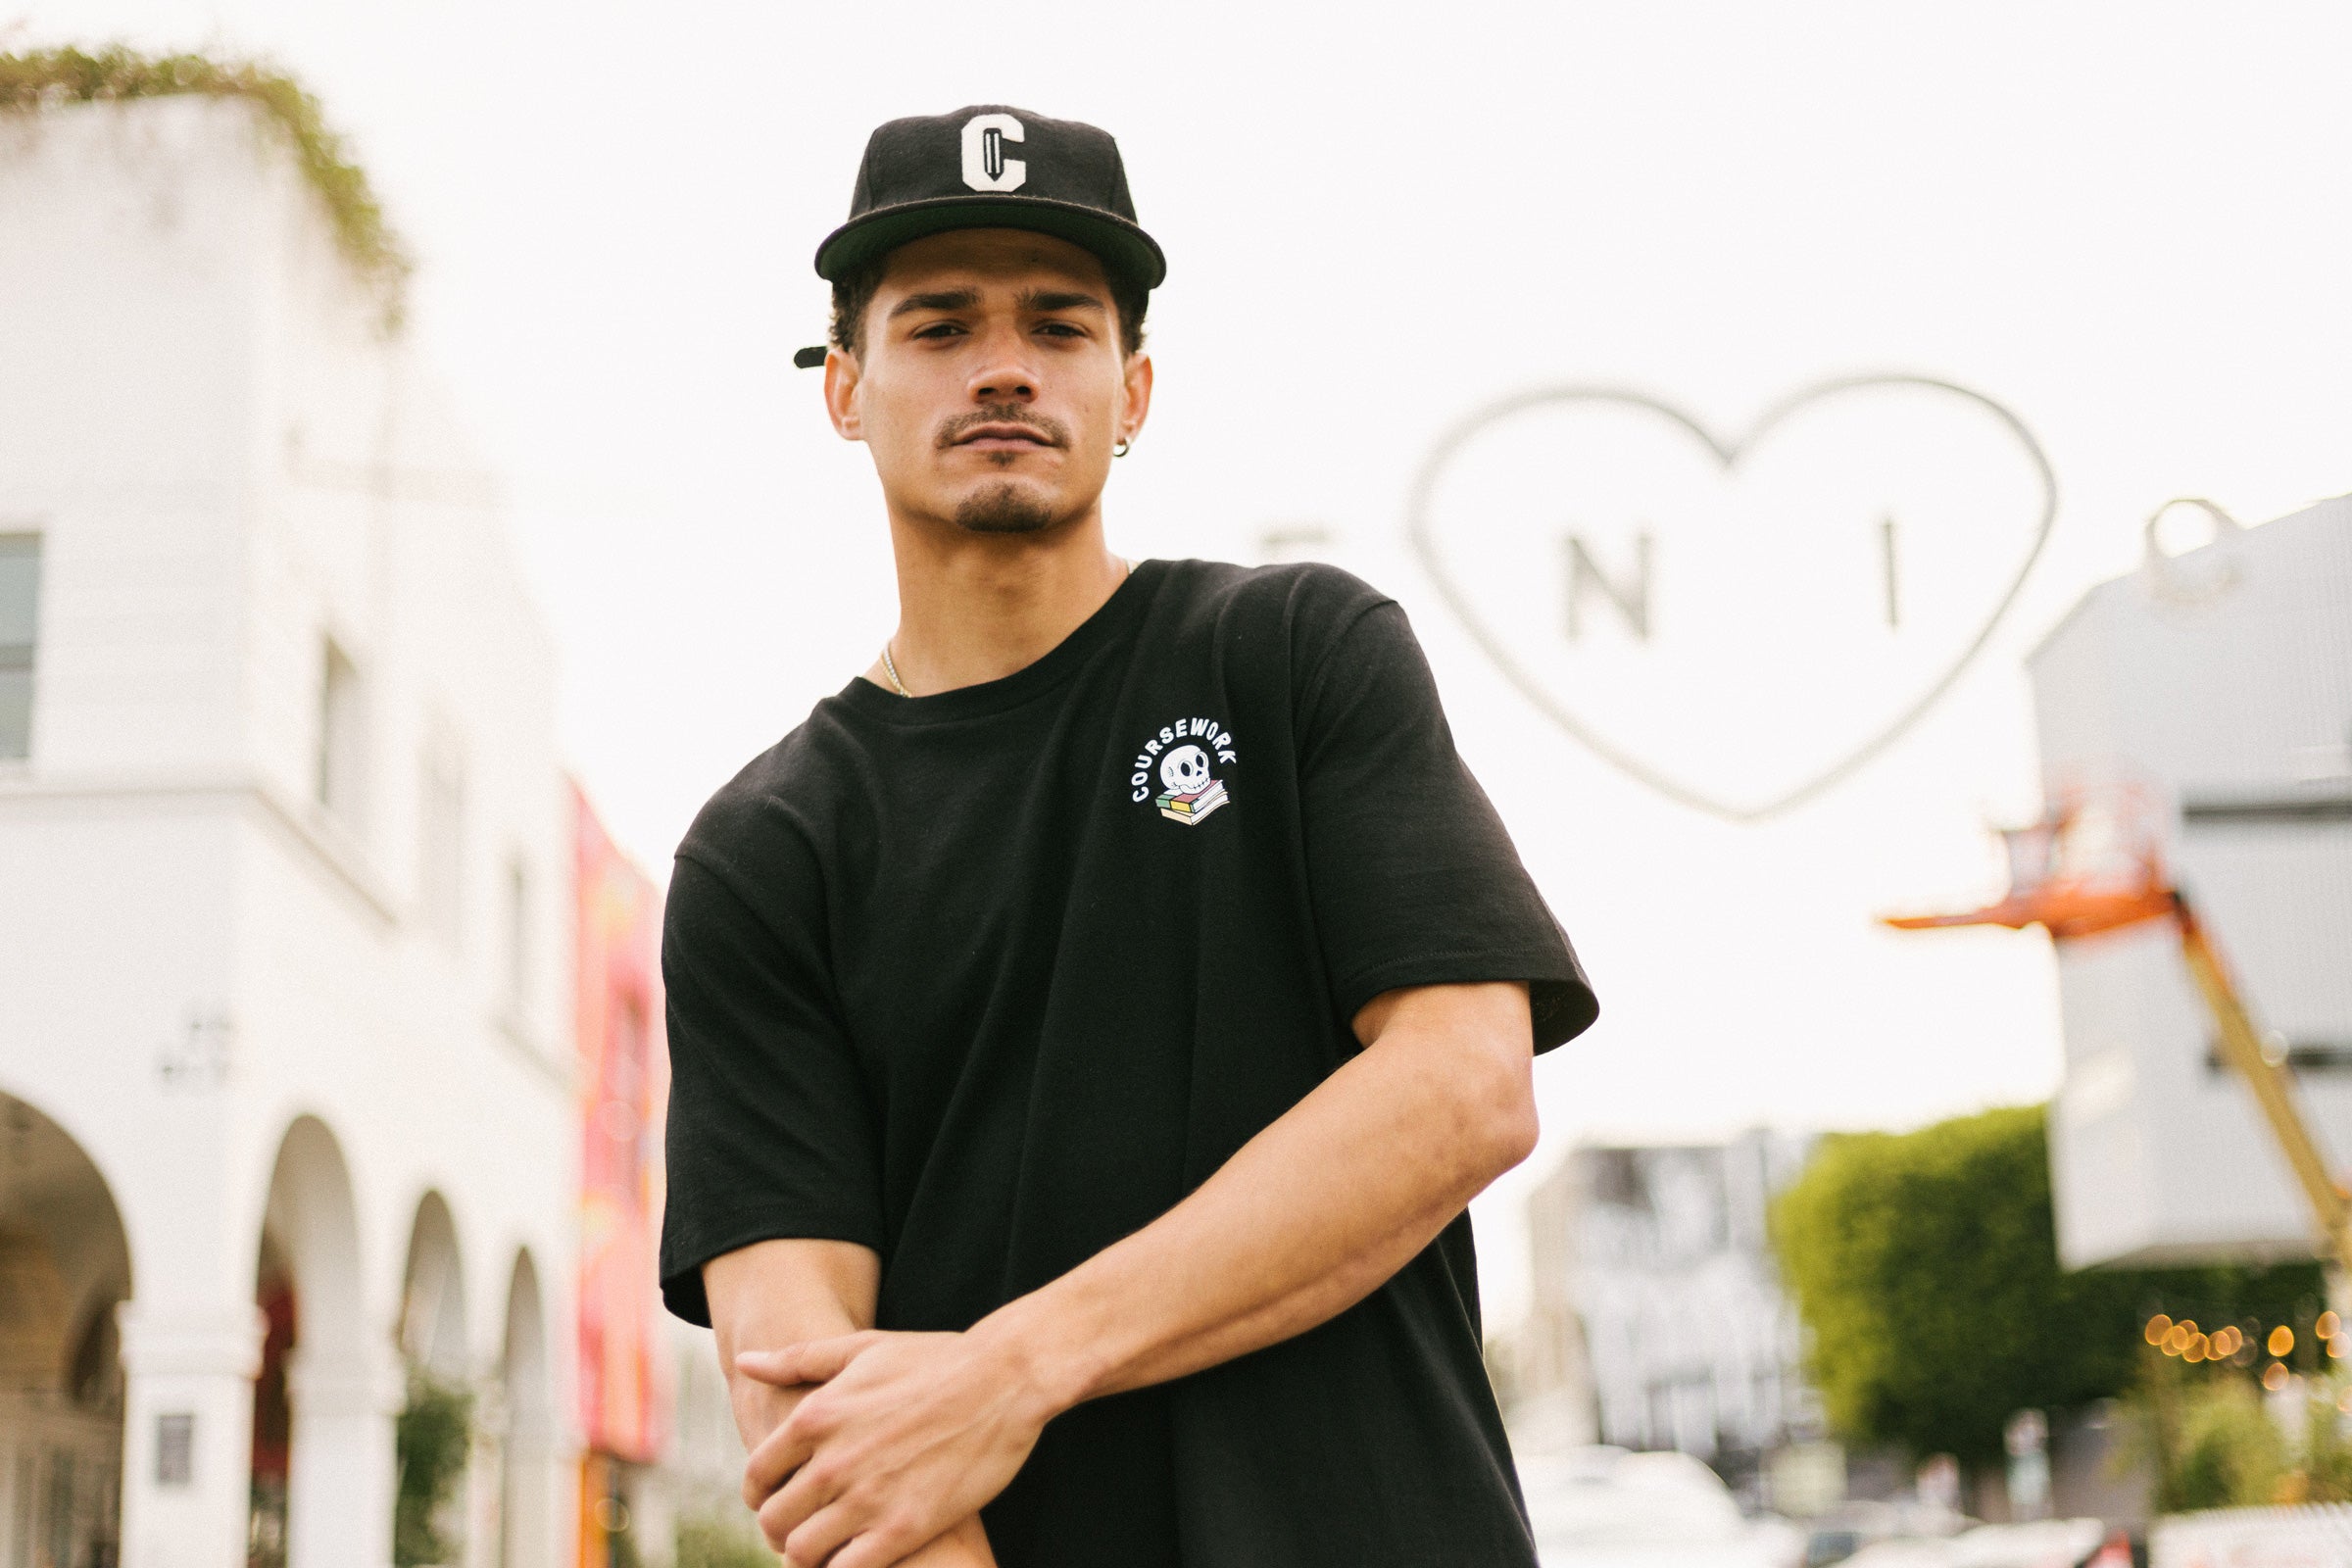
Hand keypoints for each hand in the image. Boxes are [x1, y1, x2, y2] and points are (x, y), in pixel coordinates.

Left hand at [737, 1329, 1054, 1567]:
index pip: (756, 1479)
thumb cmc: (936, 1360)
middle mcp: (832, 1461)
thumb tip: (745, 1363)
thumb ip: (797, 1360)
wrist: (1005, 1380)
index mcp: (814, 1416)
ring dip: (808, 1557)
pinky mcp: (903, 1528)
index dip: (762, 1497)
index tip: (781, 1500)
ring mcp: (867, 1498)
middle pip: (775, 1522)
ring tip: (829, 1550)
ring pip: (803, 1554)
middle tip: (805, 1530)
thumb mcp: (862, 1348)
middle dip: (783, 1532)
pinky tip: (860, 1558)